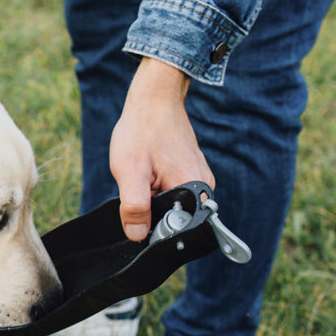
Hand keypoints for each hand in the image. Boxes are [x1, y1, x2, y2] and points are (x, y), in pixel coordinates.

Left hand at [109, 57, 214, 241]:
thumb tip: (137, 236)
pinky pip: (173, 192)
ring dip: (152, 197)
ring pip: (171, 206)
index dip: (153, 229)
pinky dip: (156, 187)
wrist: (154, 100)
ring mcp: (200, 179)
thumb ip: (134, 206)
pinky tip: (150, 169)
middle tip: (140, 182)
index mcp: (194, 190)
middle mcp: (204, 188)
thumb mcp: (130, 171)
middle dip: (151, 211)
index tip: (137, 211)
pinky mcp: (192, 173)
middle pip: (174, 219)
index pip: (178, 232)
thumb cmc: (142, 130)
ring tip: (145, 171)